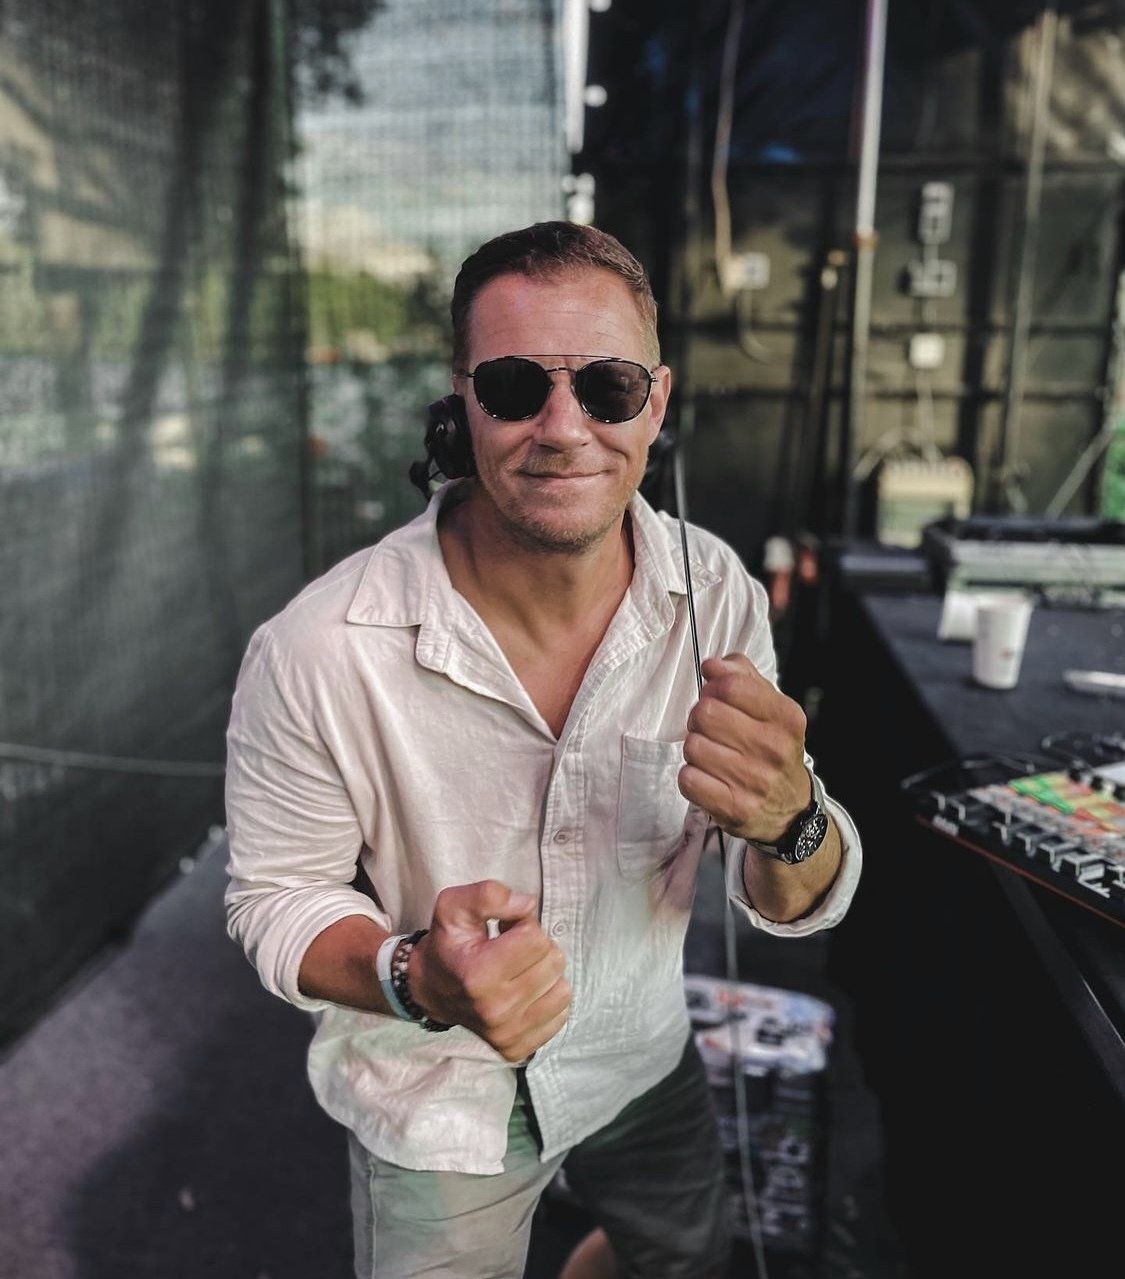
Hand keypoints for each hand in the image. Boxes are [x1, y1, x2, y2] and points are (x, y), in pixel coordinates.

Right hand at [409, 880, 570, 1061]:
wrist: (431, 989)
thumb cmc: (448, 944)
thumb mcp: (454, 906)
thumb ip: (488, 895)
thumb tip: (527, 905)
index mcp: (478, 976)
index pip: (536, 938)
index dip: (524, 924)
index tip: (505, 930)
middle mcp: (494, 1010)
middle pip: (553, 962)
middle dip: (537, 948)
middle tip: (512, 949)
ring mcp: (507, 1033)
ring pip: (562, 989)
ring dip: (546, 974)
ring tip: (519, 971)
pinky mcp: (517, 1048)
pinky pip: (561, 1014)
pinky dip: (548, 998)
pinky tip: (525, 992)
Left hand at [679, 653, 810, 843]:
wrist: (791, 808)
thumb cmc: (772, 747)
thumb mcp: (770, 706)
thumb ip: (741, 676)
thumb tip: (712, 665)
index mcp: (785, 718)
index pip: (731, 686)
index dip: (713, 688)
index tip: (716, 697)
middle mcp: (774, 749)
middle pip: (705, 714)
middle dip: (700, 718)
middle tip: (710, 729)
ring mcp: (754, 781)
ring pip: (693, 746)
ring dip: (695, 748)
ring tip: (712, 754)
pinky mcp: (734, 808)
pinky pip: (688, 779)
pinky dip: (691, 776)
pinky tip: (707, 777)